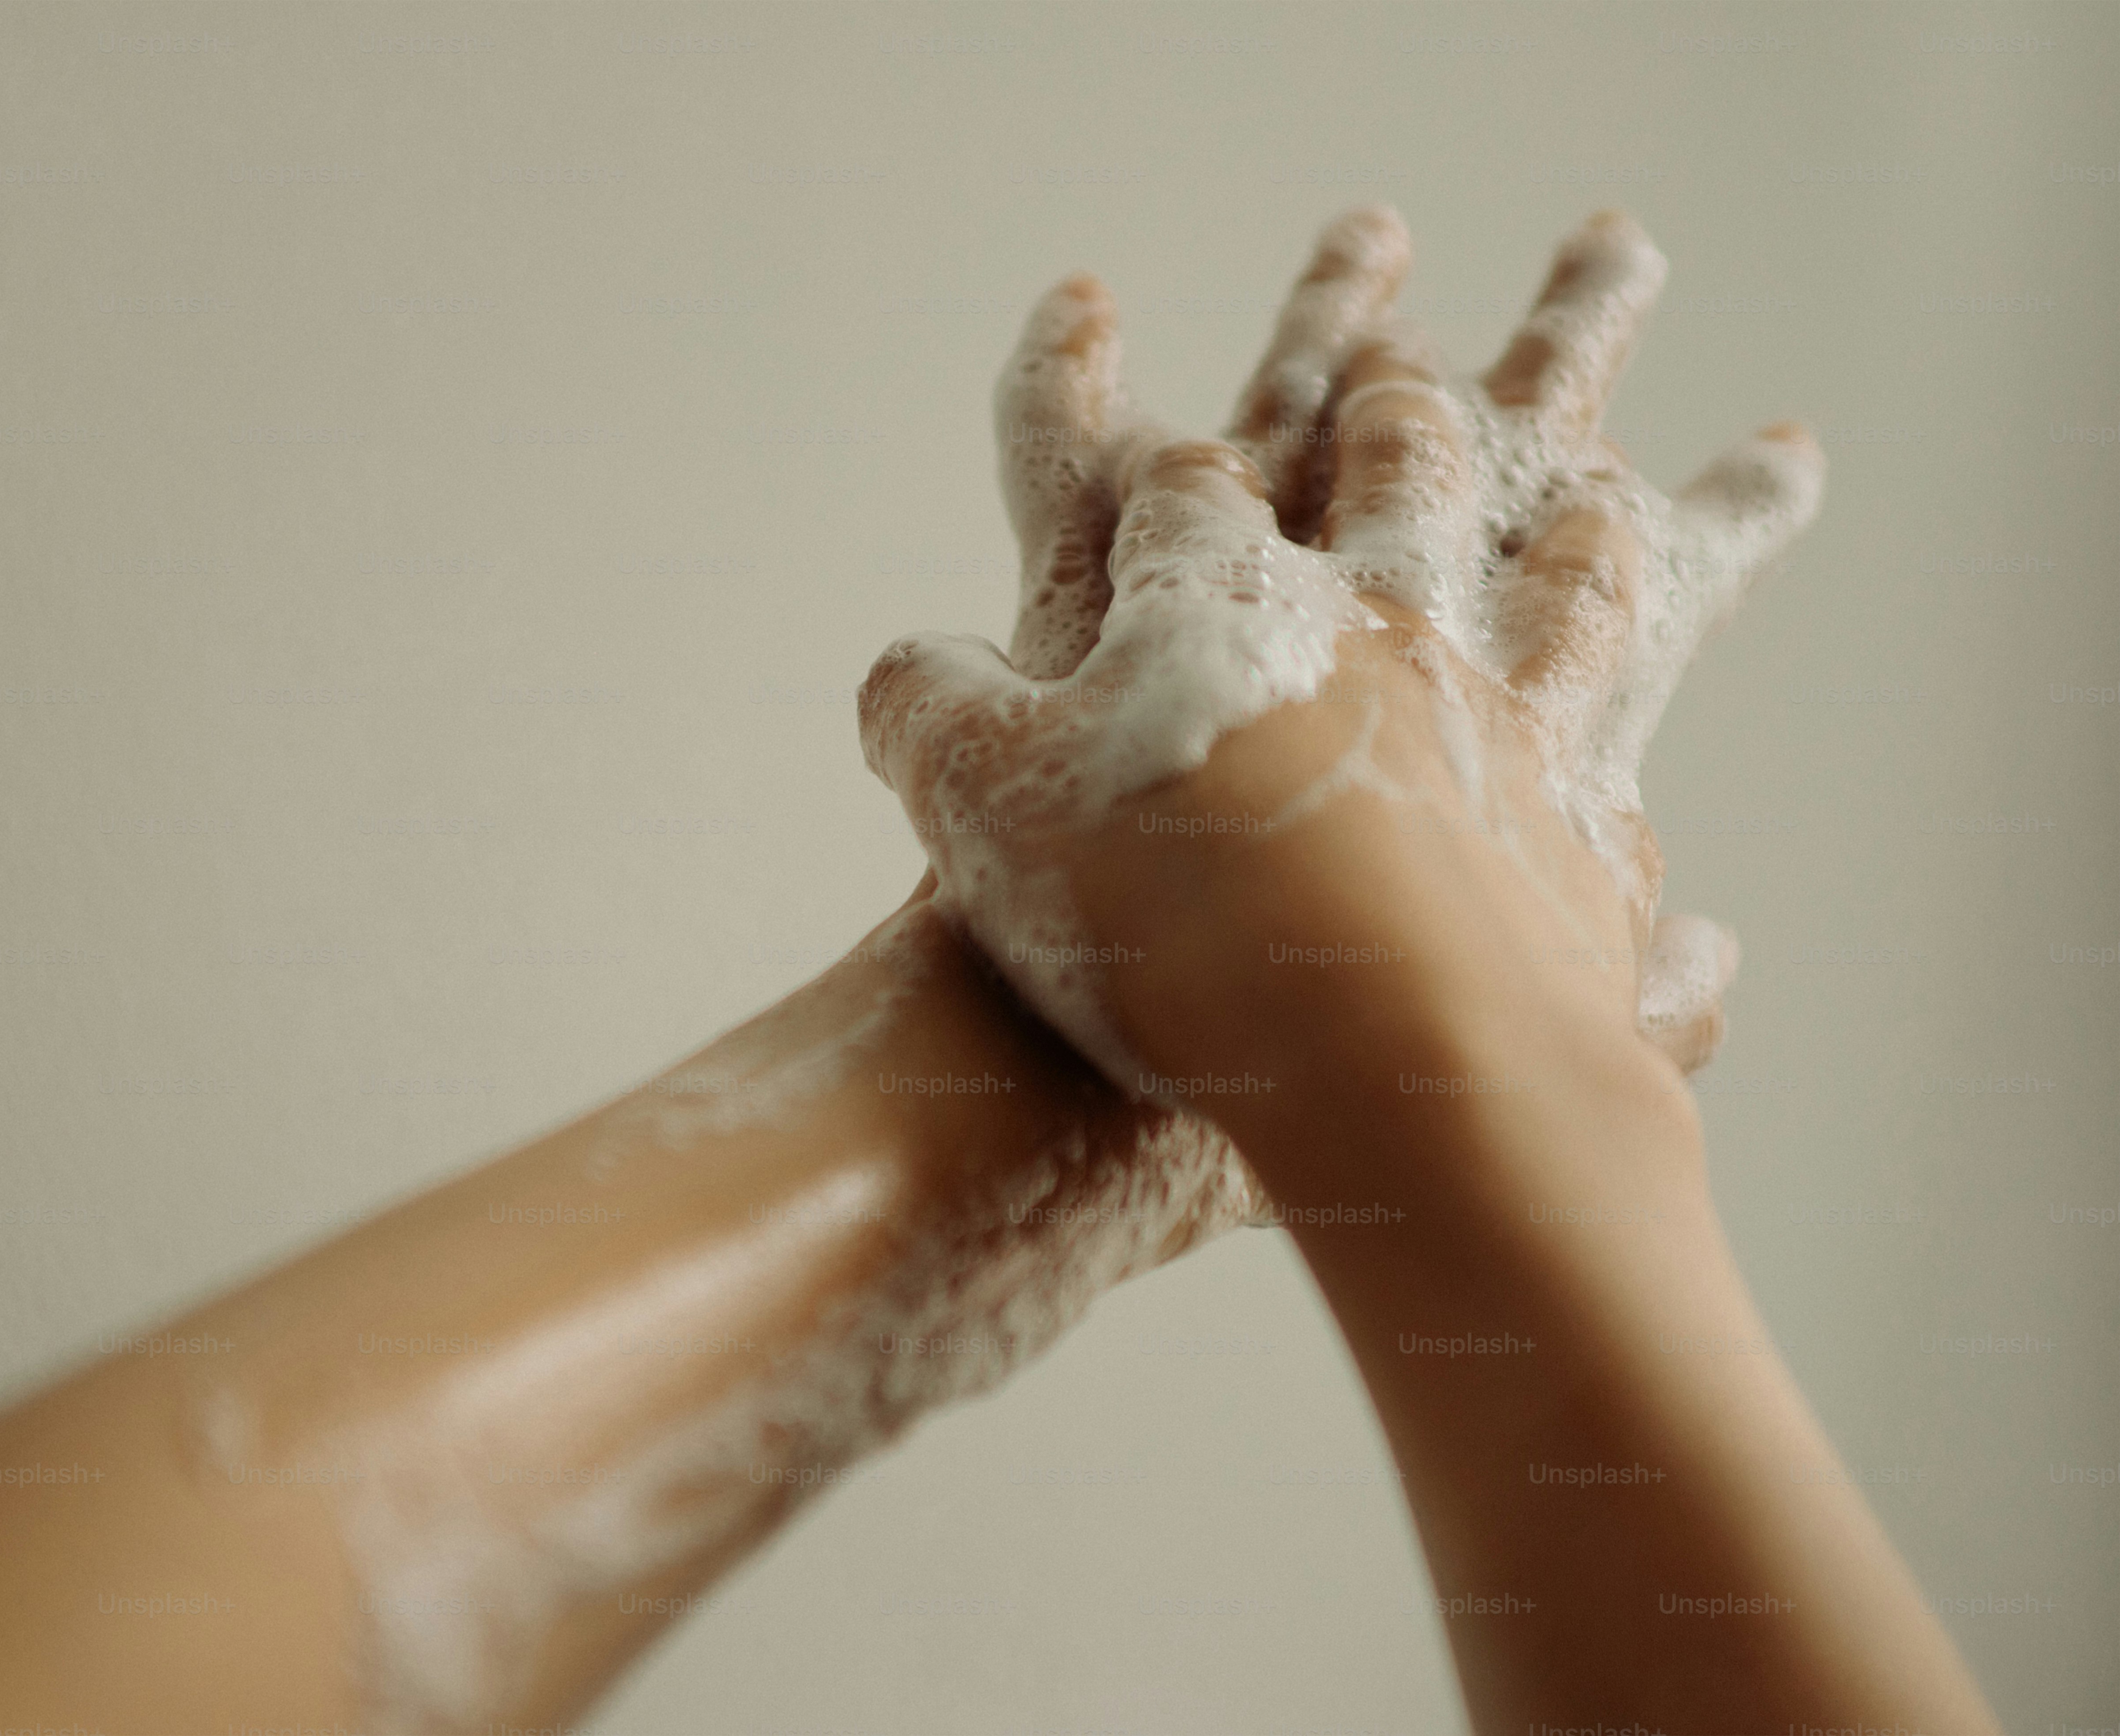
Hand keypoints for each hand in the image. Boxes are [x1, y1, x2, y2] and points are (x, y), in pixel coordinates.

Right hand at [861, 209, 1823, 1190]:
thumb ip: (927, 714)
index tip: (1161, 433)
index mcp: (1229, 606)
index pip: (1190, 494)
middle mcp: (1387, 638)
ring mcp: (1508, 736)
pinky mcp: (1580, 867)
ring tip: (1607, 491)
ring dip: (1584, 534)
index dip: (1163, 460)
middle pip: (1409, 480)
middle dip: (1399, 414)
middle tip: (1412, 363)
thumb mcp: (974, 802)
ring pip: (1569, 591)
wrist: (1370, 1058)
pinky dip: (1645, 834)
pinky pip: (1630, 830)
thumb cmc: (1155, 914)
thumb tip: (903, 673)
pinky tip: (1690, 907)